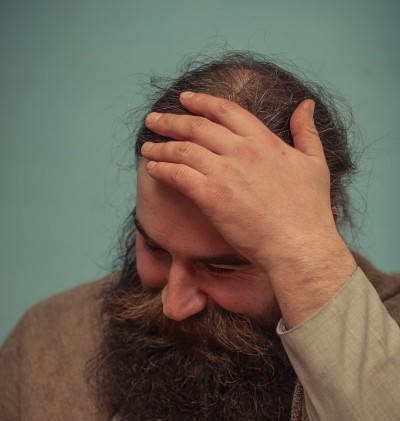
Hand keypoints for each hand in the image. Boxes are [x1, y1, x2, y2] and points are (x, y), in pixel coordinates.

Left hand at [141, 92, 355, 325]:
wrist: (298, 245)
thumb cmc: (310, 211)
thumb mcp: (315, 163)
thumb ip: (306, 131)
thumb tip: (306, 105)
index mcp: (264, 140)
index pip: (225, 111)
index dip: (201, 102)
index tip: (185, 99)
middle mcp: (242, 151)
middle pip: (197, 126)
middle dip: (171, 121)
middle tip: (153, 120)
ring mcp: (225, 172)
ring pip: (183, 150)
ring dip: (161, 146)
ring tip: (147, 146)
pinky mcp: (211, 196)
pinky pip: (178, 176)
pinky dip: (163, 169)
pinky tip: (153, 169)